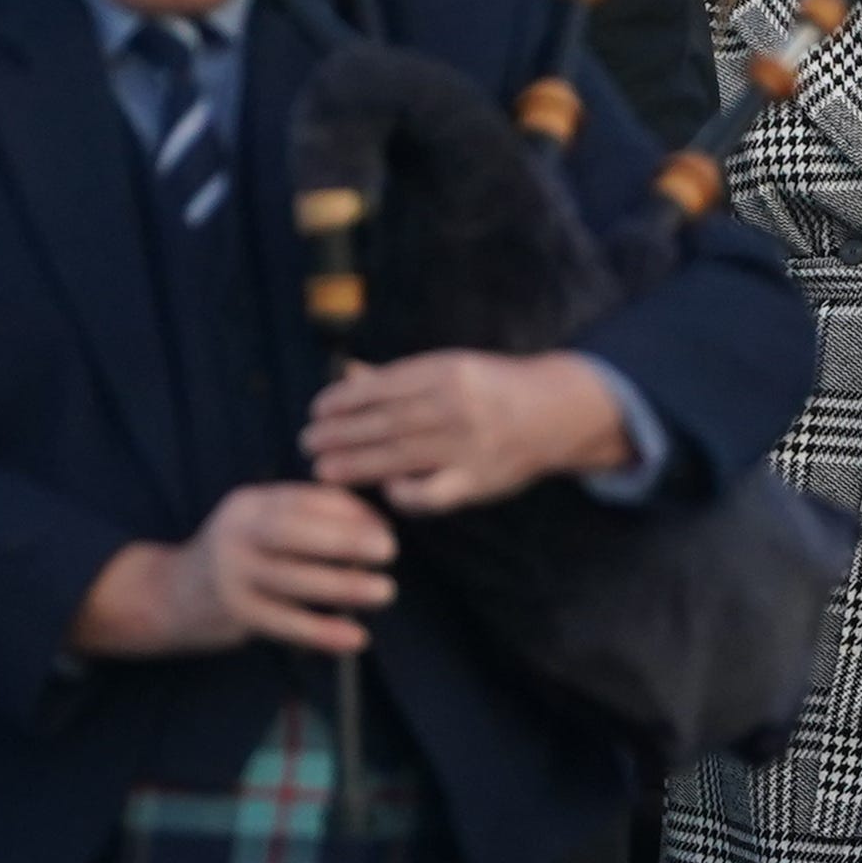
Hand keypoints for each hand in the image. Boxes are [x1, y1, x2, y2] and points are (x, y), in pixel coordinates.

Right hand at [79, 481, 401, 658]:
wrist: (166, 596)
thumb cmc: (235, 558)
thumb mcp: (259, 527)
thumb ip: (306, 522)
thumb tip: (373, 529)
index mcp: (250, 504)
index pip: (305, 499)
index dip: (350, 512)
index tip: (384, 530)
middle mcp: (236, 532)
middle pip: (295, 532)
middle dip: (346, 539)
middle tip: (389, 552)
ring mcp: (232, 574)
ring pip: (294, 580)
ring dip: (344, 586)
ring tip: (384, 593)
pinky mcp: (234, 614)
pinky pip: (286, 624)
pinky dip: (323, 632)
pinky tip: (355, 639)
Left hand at [306, 349, 633, 514]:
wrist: (553, 413)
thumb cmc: (491, 388)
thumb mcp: (450, 368)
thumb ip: (399, 376)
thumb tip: (347, 375)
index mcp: (446, 372)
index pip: (382, 388)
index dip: (345, 401)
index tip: (317, 411)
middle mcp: (454, 407)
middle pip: (385, 423)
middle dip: (341, 434)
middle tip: (308, 443)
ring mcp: (466, 445)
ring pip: (400, 457)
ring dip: (357, 464)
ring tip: (323, 469)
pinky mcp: (477, 480)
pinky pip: (433, 493)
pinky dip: (407, 494)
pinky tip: (384, 492)